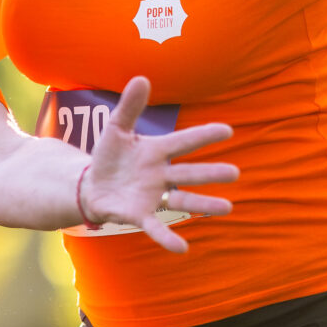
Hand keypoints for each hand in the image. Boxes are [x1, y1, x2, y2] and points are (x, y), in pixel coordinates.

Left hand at [79, 77, 238, 253]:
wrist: (91, 185)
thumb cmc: (109, 157)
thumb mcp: (116, 130)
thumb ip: (129, 107)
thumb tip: (142, 78)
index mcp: (156, 151)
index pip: (183, 142)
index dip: (203, 136)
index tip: (227, 130)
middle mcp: (160, 175)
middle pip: (189, 173)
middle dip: (210, 173)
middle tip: (235, 173)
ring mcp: (152, 196)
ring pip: (182, 200)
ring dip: (203, 205)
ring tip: (227, 208)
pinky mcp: (139, 215)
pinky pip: (156, 227)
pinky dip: (168, 238)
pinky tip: (183, 248)